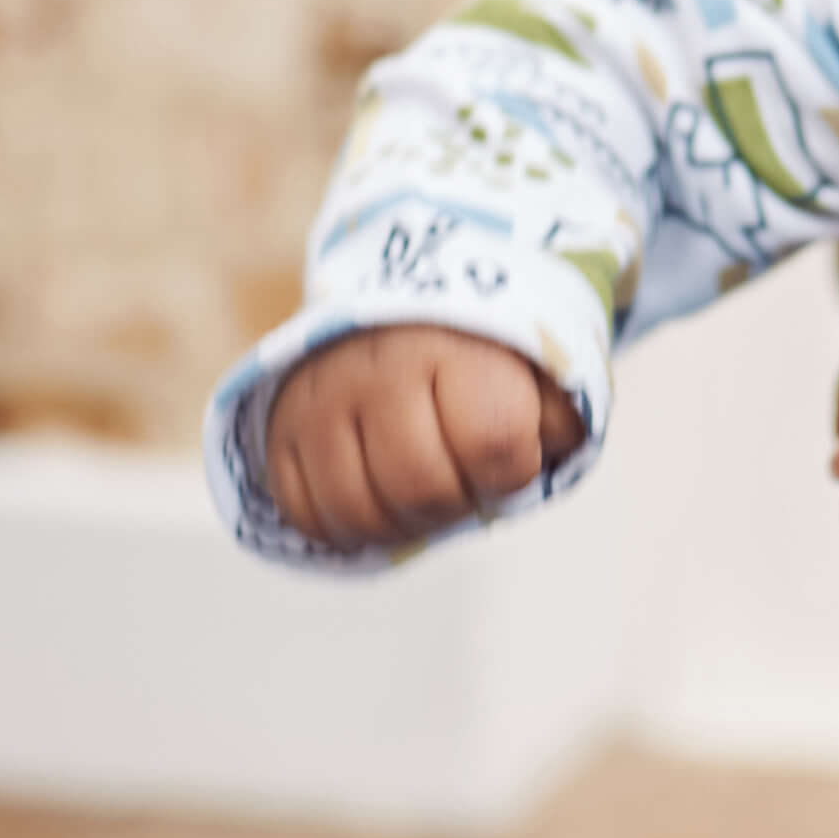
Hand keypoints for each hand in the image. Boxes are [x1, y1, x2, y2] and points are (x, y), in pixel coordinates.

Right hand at [264, 324, 582, 552]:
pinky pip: (305, 513)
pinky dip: (348, 527)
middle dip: (457, 503)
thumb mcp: (540, 365)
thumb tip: (550, 453)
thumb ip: (558, 413)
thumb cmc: (483, 351)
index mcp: (454, 348)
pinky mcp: (279, 431)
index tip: (514, 459)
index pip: (491, 441)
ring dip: (403, 524)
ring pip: (358, 511)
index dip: (512, 472)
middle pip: (419, 486)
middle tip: (467, 485)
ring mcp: (319, 403)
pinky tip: (381, 501)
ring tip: (427, 497)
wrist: (400, 310)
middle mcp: (377, 371)